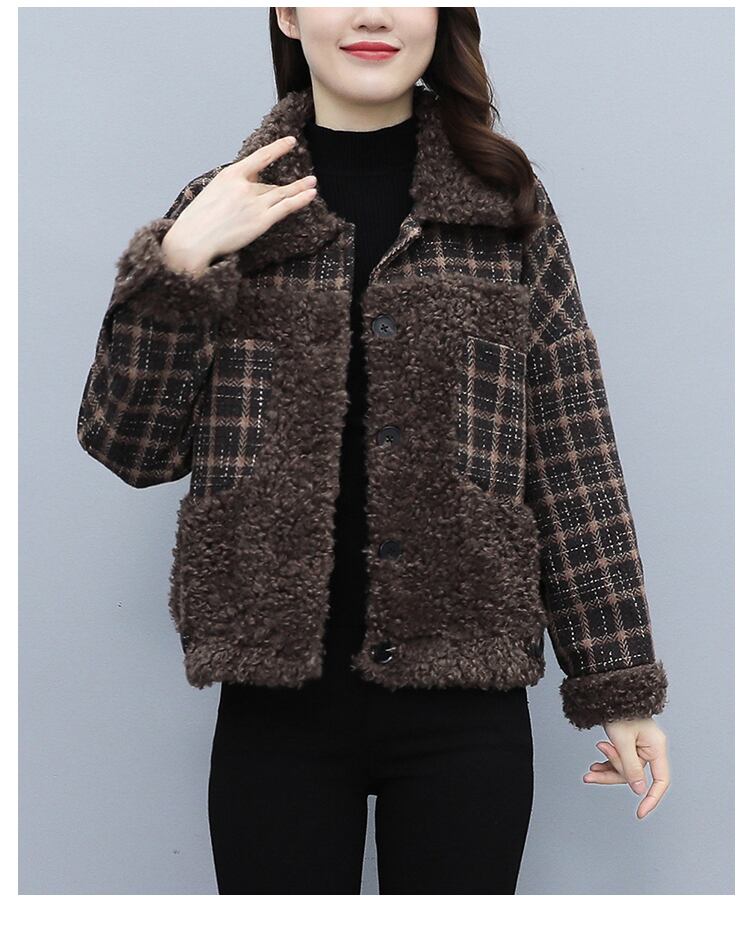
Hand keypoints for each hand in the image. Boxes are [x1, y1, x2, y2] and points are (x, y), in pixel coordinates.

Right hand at [162, 135, 317, 272]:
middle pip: (269, 185)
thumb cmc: (197, 222)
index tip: (290, 141)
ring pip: (282, 193)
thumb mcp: (212, 193)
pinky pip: (285, 207)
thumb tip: (248, 186)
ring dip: (299, 188)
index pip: (259, 157)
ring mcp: (254, 203)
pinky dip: (300, 200)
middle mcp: (244, 186)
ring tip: (312, 183)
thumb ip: (231, 187)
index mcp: (229, 175)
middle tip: (308, 177)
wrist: (193, 241)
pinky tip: (311, 194)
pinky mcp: (261, 221)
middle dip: (287, 185)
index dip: (277, 148)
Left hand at [582, 716, 669, 818]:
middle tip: (592, 771)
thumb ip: (630, 767)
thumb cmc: (618, 711)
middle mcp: (650, 748)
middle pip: (635, 775)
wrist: (607, 693)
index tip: (640, 813)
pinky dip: (607, 763)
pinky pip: (620, 761)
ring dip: (607, 769)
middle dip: (613, 774)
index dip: (652, 798)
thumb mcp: (622, 741)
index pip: (661, 780)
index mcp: (656, 747)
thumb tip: (639, 790)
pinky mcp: (629, 744)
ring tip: (591, 769)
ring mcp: (640, 747)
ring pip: (624, 769)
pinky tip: (594, 767)